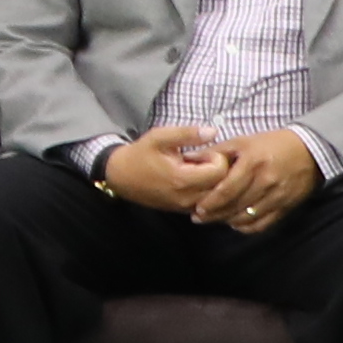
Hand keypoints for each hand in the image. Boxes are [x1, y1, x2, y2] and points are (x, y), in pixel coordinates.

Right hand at [95, 125, 233, 218]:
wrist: (120, 176)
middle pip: (222, 186)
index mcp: (182, 179)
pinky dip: (209, 193)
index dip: (216, 156)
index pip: (220, 171)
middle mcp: (187, 197)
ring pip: (217, 198)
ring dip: (215, 183)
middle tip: (203, 159)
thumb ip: (187, 133)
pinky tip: (197, 180)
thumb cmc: (140, 154)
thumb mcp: (159, 137)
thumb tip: (214, 131)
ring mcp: (185, 207)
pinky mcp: (183, 211)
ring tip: (200, 170)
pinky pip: (208, 205)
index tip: (202, 151)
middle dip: (219, 170)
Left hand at [197, 128, 323, 236]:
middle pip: (234, 206)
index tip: (196, 209)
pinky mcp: (286, 207)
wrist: (310, 150)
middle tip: (199, 217)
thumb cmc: (271, 144)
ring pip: (247, 218)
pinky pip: (262, 224)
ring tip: (215, 219)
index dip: (210, 203)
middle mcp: (265, 182)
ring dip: (228, 221)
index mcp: (253, 163)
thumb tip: (189, 158)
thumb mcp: (243, 141)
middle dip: (214, 215)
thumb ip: (216, 151)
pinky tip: (236, 222)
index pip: (226, 190)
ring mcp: (277, 196)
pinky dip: (246, 226)